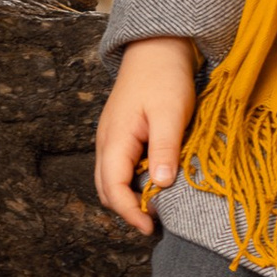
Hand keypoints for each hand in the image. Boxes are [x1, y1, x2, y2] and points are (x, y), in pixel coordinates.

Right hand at [95, 36, 199, 237]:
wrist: (156, 48)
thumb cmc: (164, 77)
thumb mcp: (170, 112)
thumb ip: (164, 148)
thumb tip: (161, 183)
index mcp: (115, 139)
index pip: (113, 187)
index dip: (129, 212)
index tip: (150, 227)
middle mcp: (106, 142)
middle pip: (106, 189)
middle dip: (126, 210)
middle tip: (155, 223)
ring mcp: (110, 138)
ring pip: (109, 179)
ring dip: (127, 197)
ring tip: (155, 207)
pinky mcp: (119, 135)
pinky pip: (117, 167)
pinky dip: (129, 183)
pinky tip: (152, 182)